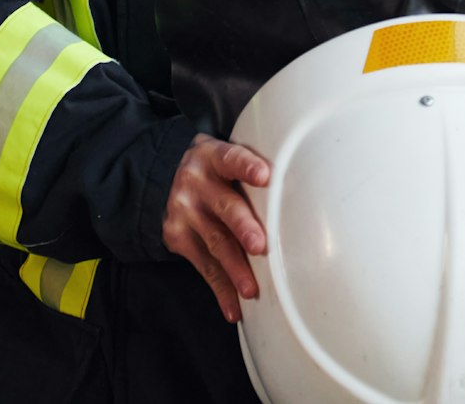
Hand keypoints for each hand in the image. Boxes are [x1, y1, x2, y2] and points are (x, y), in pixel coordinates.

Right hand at [163, 134, 269, 323]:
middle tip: (260, 246)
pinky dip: (220, 290)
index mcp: (213, 156)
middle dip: (244, 228)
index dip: (247, 167)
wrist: (166, 178)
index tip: (265, 176)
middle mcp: (195, 183)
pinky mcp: (177, 237)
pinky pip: (204, 266)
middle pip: (225, 206)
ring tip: (251, 290)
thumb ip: (250, 169)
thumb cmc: (216, 170)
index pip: (232, 158)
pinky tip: (234, 307)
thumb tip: (298, 193)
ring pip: (215, 242)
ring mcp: (184, 211)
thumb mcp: (225, 156)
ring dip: (235, 269)